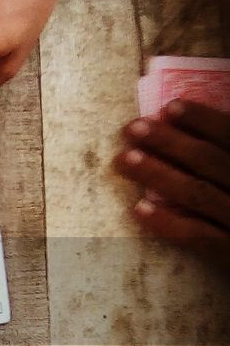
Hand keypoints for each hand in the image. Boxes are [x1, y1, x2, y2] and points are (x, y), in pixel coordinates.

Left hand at [114, 100, 229, 261]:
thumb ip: (227, 157)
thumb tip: (207, 128)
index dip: (204, 121)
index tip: (170, 106)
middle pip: (210, 162)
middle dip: (170, 142)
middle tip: (133, 128)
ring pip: (199, 195)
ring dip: (160, 175)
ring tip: (126, 159)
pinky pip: (201, 238)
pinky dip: (170, 223)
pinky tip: (139, 210)